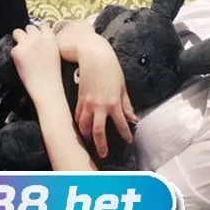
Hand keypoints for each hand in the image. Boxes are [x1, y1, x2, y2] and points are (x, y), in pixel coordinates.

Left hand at [11, 23, 63, 104]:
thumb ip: (47, 42)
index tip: (36, 38)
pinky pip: (12, 48)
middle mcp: (38, 37)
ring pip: (17, 32)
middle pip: (29, 27)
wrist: (46, 87)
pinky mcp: (17, 51)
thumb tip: (37, 38)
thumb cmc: (52, 75)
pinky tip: (21, 63)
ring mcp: (27, 43)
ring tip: (22, 51)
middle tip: (28, 47)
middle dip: (27, 35)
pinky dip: (15, 55)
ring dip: (18, 39)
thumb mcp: (55, 53)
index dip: (38, 31)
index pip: (41, 25)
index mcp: (50, 37)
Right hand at [75, 34, 137, 158]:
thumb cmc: (110, 68)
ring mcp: (88, 103)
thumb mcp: (122, 86)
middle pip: (98, 131)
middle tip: (103, 154)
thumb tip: (132, 118)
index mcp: (113, 102)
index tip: (128, 140)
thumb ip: (126, 104)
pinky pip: (78, 115)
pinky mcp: (79, 99)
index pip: (121, 124)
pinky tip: (81, 128)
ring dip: (87, 136)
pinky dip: (79, 124)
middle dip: (100, 145)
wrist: (94, 56)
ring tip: (89, 142)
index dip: (125, 134)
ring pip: (84, 126)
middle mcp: (100, 105)